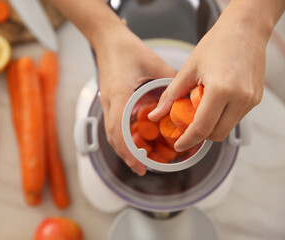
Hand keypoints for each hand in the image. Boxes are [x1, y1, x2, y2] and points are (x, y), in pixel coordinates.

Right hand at [94, 28, 175, 175]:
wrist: (107, 39)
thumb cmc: (126, 48)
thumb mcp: (153, 63)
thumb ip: (170, 80)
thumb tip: (187, 96)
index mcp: (119, 94)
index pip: (119, 129)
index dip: (128, 149)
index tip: (139, 164)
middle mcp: (110, 102)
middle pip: (112, 137)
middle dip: (125, 156)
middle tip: (141, 170)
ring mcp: (107, 102)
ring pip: (111, 133)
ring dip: (122, 149)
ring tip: (137, 161)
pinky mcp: (109, 100)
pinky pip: (113, 124)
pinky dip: (121, 137)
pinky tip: (133, 141)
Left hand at [148, 13, 266, 151]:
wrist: (245, 29)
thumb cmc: (217, 43)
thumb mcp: (188, 70)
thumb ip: (170, 96)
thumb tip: (155, 115)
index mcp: (221, 90)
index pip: (202, 128)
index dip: (188, 140)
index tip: (179, 144)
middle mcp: (240, 98)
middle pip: (217, 134)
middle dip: (200, 135)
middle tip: (186, 125)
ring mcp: (250, 99)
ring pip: (228, 128)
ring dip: (211, 126)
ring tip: (200, 108)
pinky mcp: (255, 98)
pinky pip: (236, 118)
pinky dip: (222, 117)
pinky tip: (213, 102)